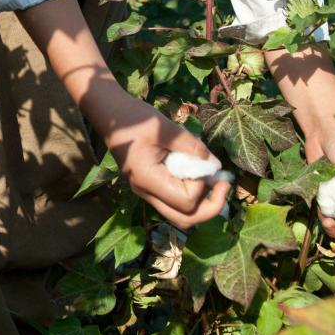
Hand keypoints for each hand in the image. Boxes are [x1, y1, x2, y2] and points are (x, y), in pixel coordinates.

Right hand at [88, 90, 230, 230]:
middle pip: (185, 220)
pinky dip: (190, 194)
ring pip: (180, 215)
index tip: (204, 164)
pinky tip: (198, 174)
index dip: (201, 186)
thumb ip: (191, 146)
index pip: (186, 202)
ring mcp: (146, 191)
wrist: (110, 115)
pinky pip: (174, 201)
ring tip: (213, 181)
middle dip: (209, 207)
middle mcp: (146, 192)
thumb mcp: (164, 127)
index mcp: (148, 180)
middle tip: (223, 185)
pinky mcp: (150, 185)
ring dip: (201, 203)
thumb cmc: (134, 118)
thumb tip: (214, 165)